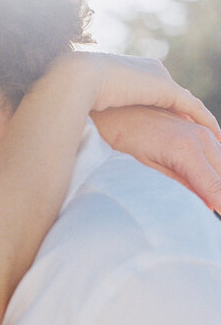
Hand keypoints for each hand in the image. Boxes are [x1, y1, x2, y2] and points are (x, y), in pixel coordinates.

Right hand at [58, 51, 217, 133]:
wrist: (77, 78)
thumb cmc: (73, 95)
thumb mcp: (95, 104)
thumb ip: (107, 111)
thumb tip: (103, 129)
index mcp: (134, 72)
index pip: (160, 95)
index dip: (169, 115)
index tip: (176, 132)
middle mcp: (152, 71)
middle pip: (177, 100)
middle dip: (189, 121)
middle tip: (202, 141)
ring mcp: (160, 78)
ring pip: (187, 105)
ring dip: (200, 125)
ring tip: (212, 142)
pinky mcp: (164, 88)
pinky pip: (192, 107)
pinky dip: (204, 121)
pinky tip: (213, 136)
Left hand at [93, 105, 220, 211]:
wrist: (114, 110)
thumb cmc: (123, 141)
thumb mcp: (147, 169)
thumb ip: (179, 185)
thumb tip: (205, 204)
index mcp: (185, 151)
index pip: (214, 186)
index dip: (220, 203)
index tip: (218, 215)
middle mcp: (200, 138)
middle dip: (219, 194)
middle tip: (213, 211)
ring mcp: (201, 130)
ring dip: (217, 182)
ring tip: (210, 202)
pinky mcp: (199, 127)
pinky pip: (217, 150)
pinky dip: (214, 168)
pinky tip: (207, 180)